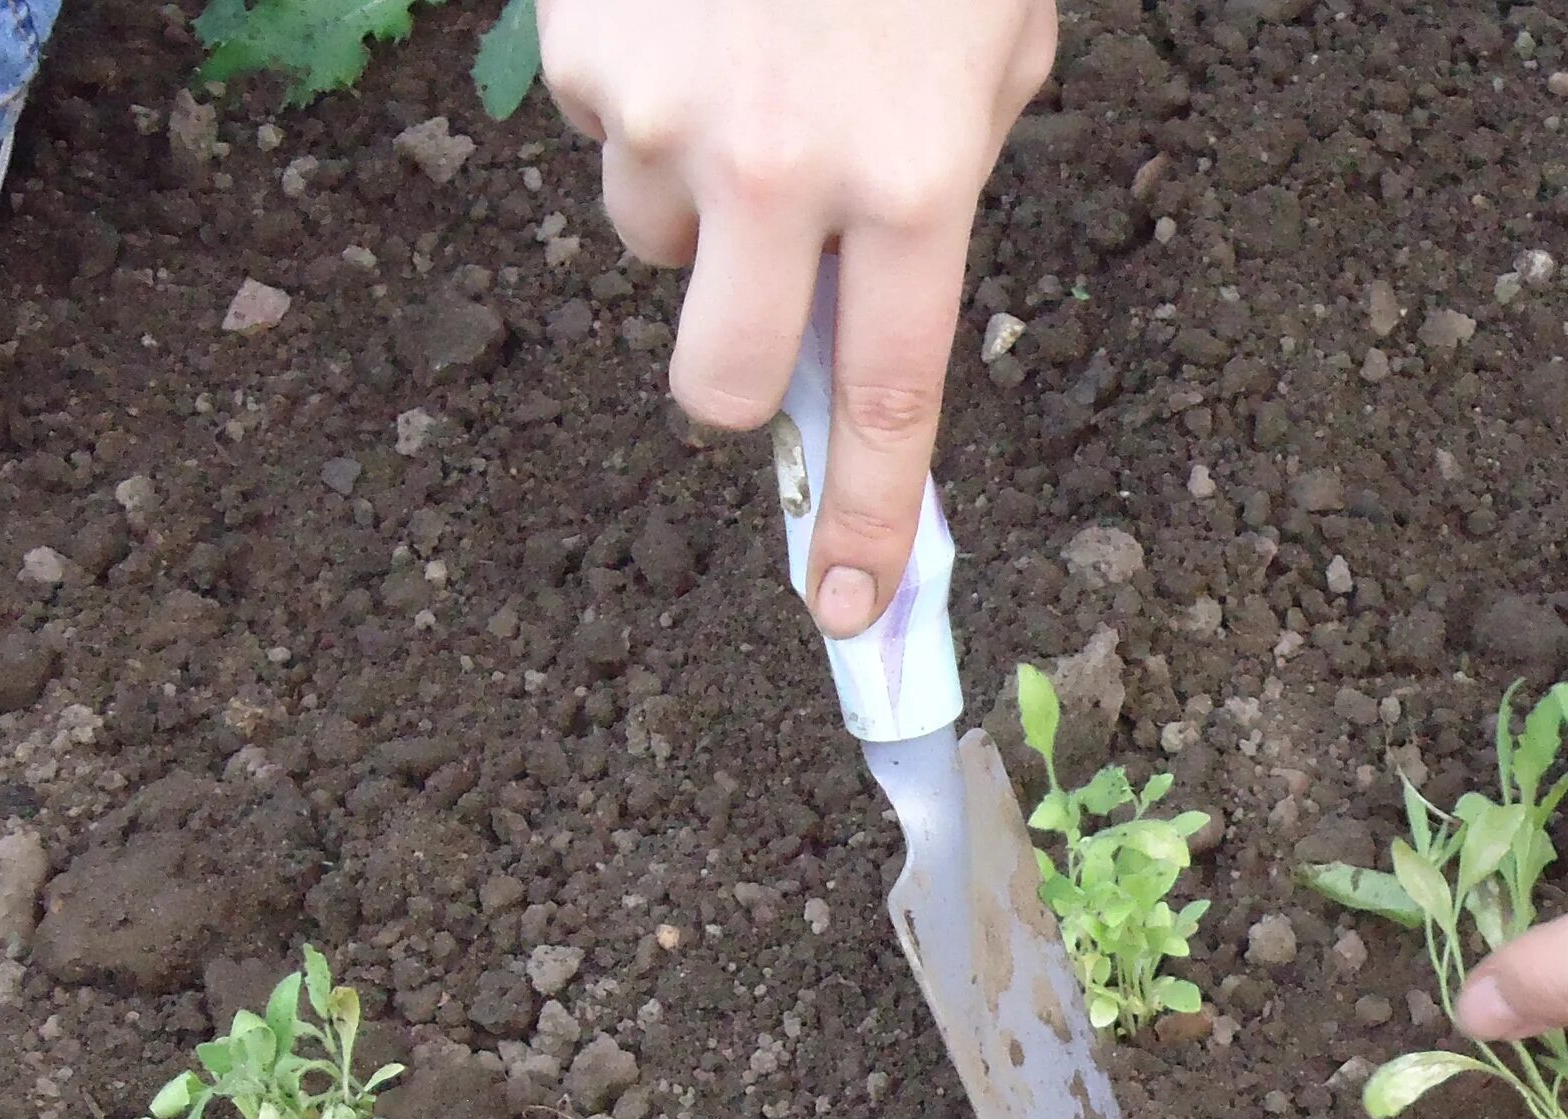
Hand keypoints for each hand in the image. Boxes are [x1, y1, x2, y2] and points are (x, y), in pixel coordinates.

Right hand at [539, 0, 1056, 635]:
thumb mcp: (988, 44)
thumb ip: (944, 174)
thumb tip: (873, 293)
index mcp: (915, 180)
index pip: (893, 399)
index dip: (869, 520)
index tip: (851, 610)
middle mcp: (783, 174)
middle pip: (723, 386)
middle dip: (734, 377)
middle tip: (759, 303)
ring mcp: (663, 116)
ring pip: (651, 242)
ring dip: (692, 194)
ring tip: (742, 63)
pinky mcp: (579, 52)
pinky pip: (599, 126)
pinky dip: (640, 88)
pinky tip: (691, 6)